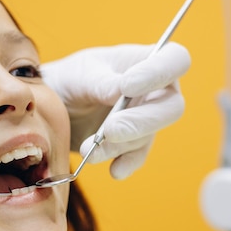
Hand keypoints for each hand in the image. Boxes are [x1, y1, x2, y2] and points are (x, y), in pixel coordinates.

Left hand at [42, 43, 190, 178]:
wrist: (55, 106)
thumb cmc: (73, 79)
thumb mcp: (81, 74)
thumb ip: (101, 81)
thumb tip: (121, 90)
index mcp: (147, 61)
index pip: (175, 60)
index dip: (158, 73)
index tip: (127, 86)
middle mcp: (155, 91)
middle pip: (172, 107)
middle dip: (141, 121)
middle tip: (110, 129)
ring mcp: (146, 120)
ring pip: (149, 135)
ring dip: (119, 144)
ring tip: (88, 148)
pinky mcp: (133, 144)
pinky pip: (137, 156)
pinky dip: (125, 164)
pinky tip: (114, 170)